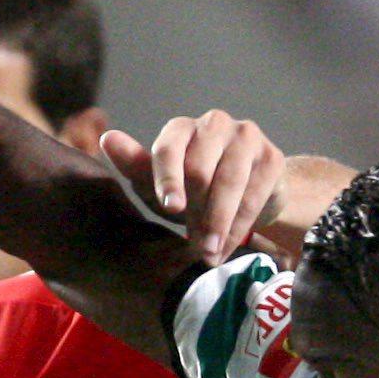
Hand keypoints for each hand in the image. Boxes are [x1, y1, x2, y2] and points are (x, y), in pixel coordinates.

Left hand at [94, 112, 286, 263]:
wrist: (248, 192)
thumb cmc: (193, 190)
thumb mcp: (160, 185)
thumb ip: (135, 166)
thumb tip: (107, 139)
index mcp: (181, 128)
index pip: (169, 149)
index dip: (168, 179)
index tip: (172, 209)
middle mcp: (214, 124)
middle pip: (200, 170)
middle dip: (196, 214)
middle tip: (194, 247)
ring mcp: (245, 136)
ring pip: (229, 183)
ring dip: (218, 223)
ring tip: (210, 254)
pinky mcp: (271, 156)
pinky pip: (254, 195)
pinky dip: (239, 225)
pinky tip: (228, 246)